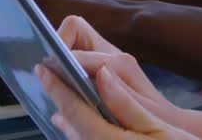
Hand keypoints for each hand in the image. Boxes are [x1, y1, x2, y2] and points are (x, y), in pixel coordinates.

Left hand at [37, 63, 196, 139]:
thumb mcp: (158, 126)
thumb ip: (126, 103)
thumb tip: (102, 74)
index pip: (75, 110)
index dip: (58, 88)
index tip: (43, 69)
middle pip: (71, 124)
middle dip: (59, 101)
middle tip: (47, 78)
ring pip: (77, 137)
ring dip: (67, 119)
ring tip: (58, 102)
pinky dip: (78, 131)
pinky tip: (76, 127)